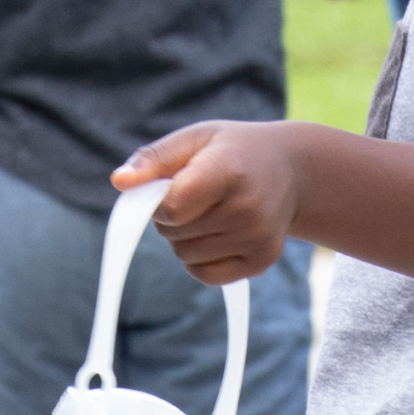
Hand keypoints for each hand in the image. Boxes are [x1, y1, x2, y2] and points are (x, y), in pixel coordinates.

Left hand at [113, 121, 299, 284]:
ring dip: (186, 237)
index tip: (172, 186)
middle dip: (173, 218)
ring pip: (186, 256)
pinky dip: (200, 259)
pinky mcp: (262, 260)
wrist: (294, 169)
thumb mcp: (196, 139)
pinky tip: (220, 234)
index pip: (172, 208)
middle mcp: (248, 208)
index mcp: (229, 171)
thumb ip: (154, 159)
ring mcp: (258, 238)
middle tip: (197, 195)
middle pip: (175, 234)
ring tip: (211, 211)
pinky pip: (206, 275)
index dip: (160, 202)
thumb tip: (120, 182)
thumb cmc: (234, 151)